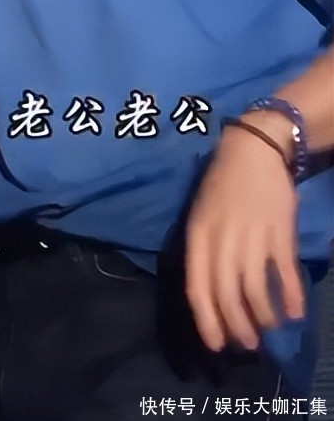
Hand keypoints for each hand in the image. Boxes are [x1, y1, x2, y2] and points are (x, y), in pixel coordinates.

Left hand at [184, 122, 304, 351]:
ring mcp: (252, 235)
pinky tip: (295, 312)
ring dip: (263, 315)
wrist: (254, 148)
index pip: (197, 286)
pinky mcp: (280, 231)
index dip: (206, 320)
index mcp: (198, 234)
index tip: (216, 344)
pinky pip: (284, 272)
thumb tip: (209, 293)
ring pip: (255, 288)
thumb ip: (202, 250)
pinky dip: (291, 296)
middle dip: (237, 325)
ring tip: (269, 328)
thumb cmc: (223, 183)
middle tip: (247, 343)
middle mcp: (222, 238)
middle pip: (227, 293)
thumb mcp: (201, 214)